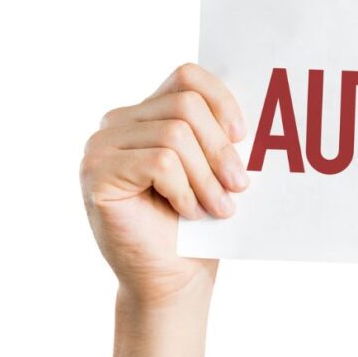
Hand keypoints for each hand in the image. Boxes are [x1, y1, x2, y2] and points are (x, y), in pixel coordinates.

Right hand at [80, 63, 248, 305]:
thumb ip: (220, 134)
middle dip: (221, 149)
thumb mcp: (215, 169)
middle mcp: (117, 123)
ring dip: (207, 177)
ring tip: (218, 208)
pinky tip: (188, 212)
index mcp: (146, 113)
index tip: (244, 137)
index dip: (222, 101)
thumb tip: (261, 106)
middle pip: (186, 105)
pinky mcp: (96, 174)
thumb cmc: (198, 225)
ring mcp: (100, 147)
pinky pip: (160, 163)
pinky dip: (184, 190)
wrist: (172, 280)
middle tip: (239, 186)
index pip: (187, 76)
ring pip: (176, 135)